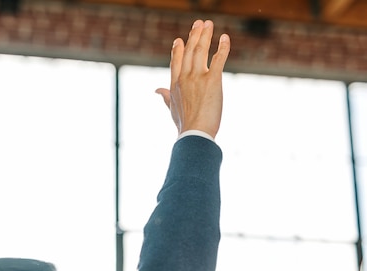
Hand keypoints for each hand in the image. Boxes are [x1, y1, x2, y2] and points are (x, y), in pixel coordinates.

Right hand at [156, 20, 229, 139]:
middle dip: (194, 35)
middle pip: (188, 52)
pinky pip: (218, 59)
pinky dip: (222, 47)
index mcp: (175, 85)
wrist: (194, 133)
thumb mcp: (172, 109)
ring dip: (205, 35)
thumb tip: (157, 90)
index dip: (177, 49)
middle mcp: (184, 78)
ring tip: (208, 24)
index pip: (175, 62)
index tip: (179, 39)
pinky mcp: (212, 80)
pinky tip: (225, 38)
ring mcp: (197, 78)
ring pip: (200, 51)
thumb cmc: (184, 125)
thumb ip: (165, 96)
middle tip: (199, 23)